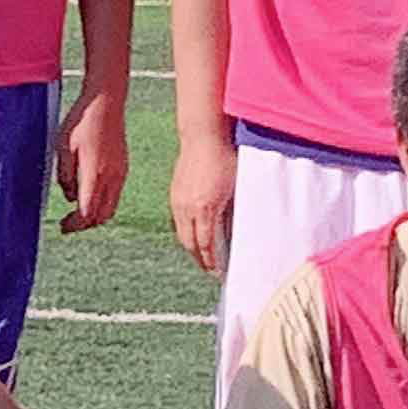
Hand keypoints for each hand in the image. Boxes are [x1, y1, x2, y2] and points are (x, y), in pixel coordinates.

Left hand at [55, 80, 128, 234]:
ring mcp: (120, 173)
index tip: (62, 227)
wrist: (106, 103)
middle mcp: (111, 178)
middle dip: (84, 225)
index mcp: (95, 174)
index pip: (87, 214)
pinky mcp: (123, 168)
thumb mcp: (63, 148)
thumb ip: (65, 177)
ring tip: (77, 212)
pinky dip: (102, 203)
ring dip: (94, 216)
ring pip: (110, 208)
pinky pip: (114, 195)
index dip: (74, 226)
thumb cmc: (81, 122)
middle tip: (68, 224)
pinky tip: (88, 195)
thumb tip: (70, 198)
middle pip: (101, 216)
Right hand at [169, 130, 237, 275]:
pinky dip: (186, 231)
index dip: (212, 262)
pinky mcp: (173, 193)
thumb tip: (232, 235)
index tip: (219, 272)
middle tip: (210, 269)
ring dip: (191, 247)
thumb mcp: (234, 189)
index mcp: (204, 209)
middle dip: (200, 260)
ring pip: (181, 233)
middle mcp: (187, 208)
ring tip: (202, 255)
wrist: (202, 136)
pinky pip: (178, 221)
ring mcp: (177, 201)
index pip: (206, 245)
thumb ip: (231, 214)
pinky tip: (194, 233)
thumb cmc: (224, 159)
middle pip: (189, 244)